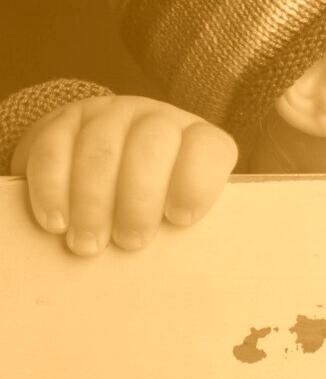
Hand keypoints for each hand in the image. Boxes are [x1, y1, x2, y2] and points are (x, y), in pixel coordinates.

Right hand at [10, 95, 237, 255]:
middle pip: (151, 148)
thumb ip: (180, 228)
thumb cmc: (146, 203)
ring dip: (92, 201)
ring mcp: (111, 115)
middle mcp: (158, 120)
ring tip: (87, 243)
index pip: (209, 149)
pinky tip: (55, 222)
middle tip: (129, 242)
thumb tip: (178, 274)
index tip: (179, 220)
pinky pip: (54, 149)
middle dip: (139, 200)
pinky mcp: (64, 122)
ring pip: (101, 149)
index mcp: (197, 140)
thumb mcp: (172, 209)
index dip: (196, 182)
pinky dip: (52, 189)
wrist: (92, 164)